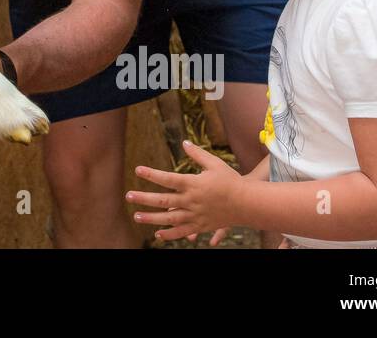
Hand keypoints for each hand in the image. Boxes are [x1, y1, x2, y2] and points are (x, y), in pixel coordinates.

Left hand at [128, 140, 243, 242]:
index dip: (152, 174)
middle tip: (128, 196)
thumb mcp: (214, 163)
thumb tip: (184, 142)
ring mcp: (196, 215)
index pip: (168, 178)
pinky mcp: (201, 225)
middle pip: (164, 200)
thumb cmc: (230, 181)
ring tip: (136, 217)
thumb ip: (198, 154)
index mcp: (193, 184)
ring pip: (169, 219)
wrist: (248, 203)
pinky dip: (170, 235)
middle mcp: (192, 201)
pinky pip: (182, 232)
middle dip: (144, 198)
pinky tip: (157, 234)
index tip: (138, 169)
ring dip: (152, 218)